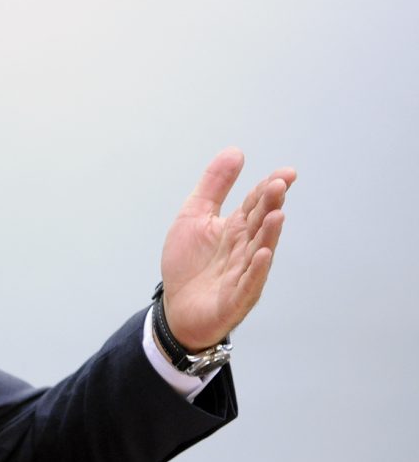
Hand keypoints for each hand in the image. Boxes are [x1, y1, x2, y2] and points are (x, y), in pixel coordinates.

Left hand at [160, 147, 294, 349]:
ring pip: (259, 251)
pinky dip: (257, 270)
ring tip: (277, 214)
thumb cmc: (188, 264)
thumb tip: (235, 152)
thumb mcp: (193, 216)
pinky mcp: (235, 298)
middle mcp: (244, 249)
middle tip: (278, 185)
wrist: (176, 309)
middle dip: (269, 205)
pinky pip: (249, 283)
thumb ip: (214, 186)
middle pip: (260, 224)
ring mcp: (242, 274)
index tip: (286, 173)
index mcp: (236, 228)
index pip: (256, 204)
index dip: (269, 189)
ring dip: (269, 234)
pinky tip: (263, 254)